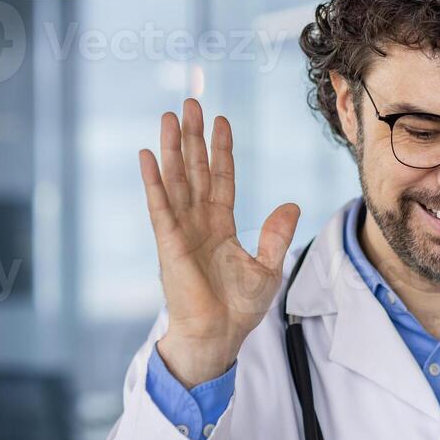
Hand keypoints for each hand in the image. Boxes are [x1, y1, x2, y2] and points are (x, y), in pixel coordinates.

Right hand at [139, 98, 299, 386]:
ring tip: (169, 116)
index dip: (221, 150)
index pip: (222, 179)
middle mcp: (199, 223)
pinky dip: (154, 181)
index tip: (221, 121)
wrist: (219, 336)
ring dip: (171, 149)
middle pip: (195, 171)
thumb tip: (291, 205)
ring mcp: (181, 232)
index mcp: (221, 227)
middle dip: (193, 138)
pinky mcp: (169, 244)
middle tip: (190, 103)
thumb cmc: (238, 309)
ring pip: (176, 181)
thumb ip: (276, 235)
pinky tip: (148, 156)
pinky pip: (160, 207)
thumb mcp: (268, 268)